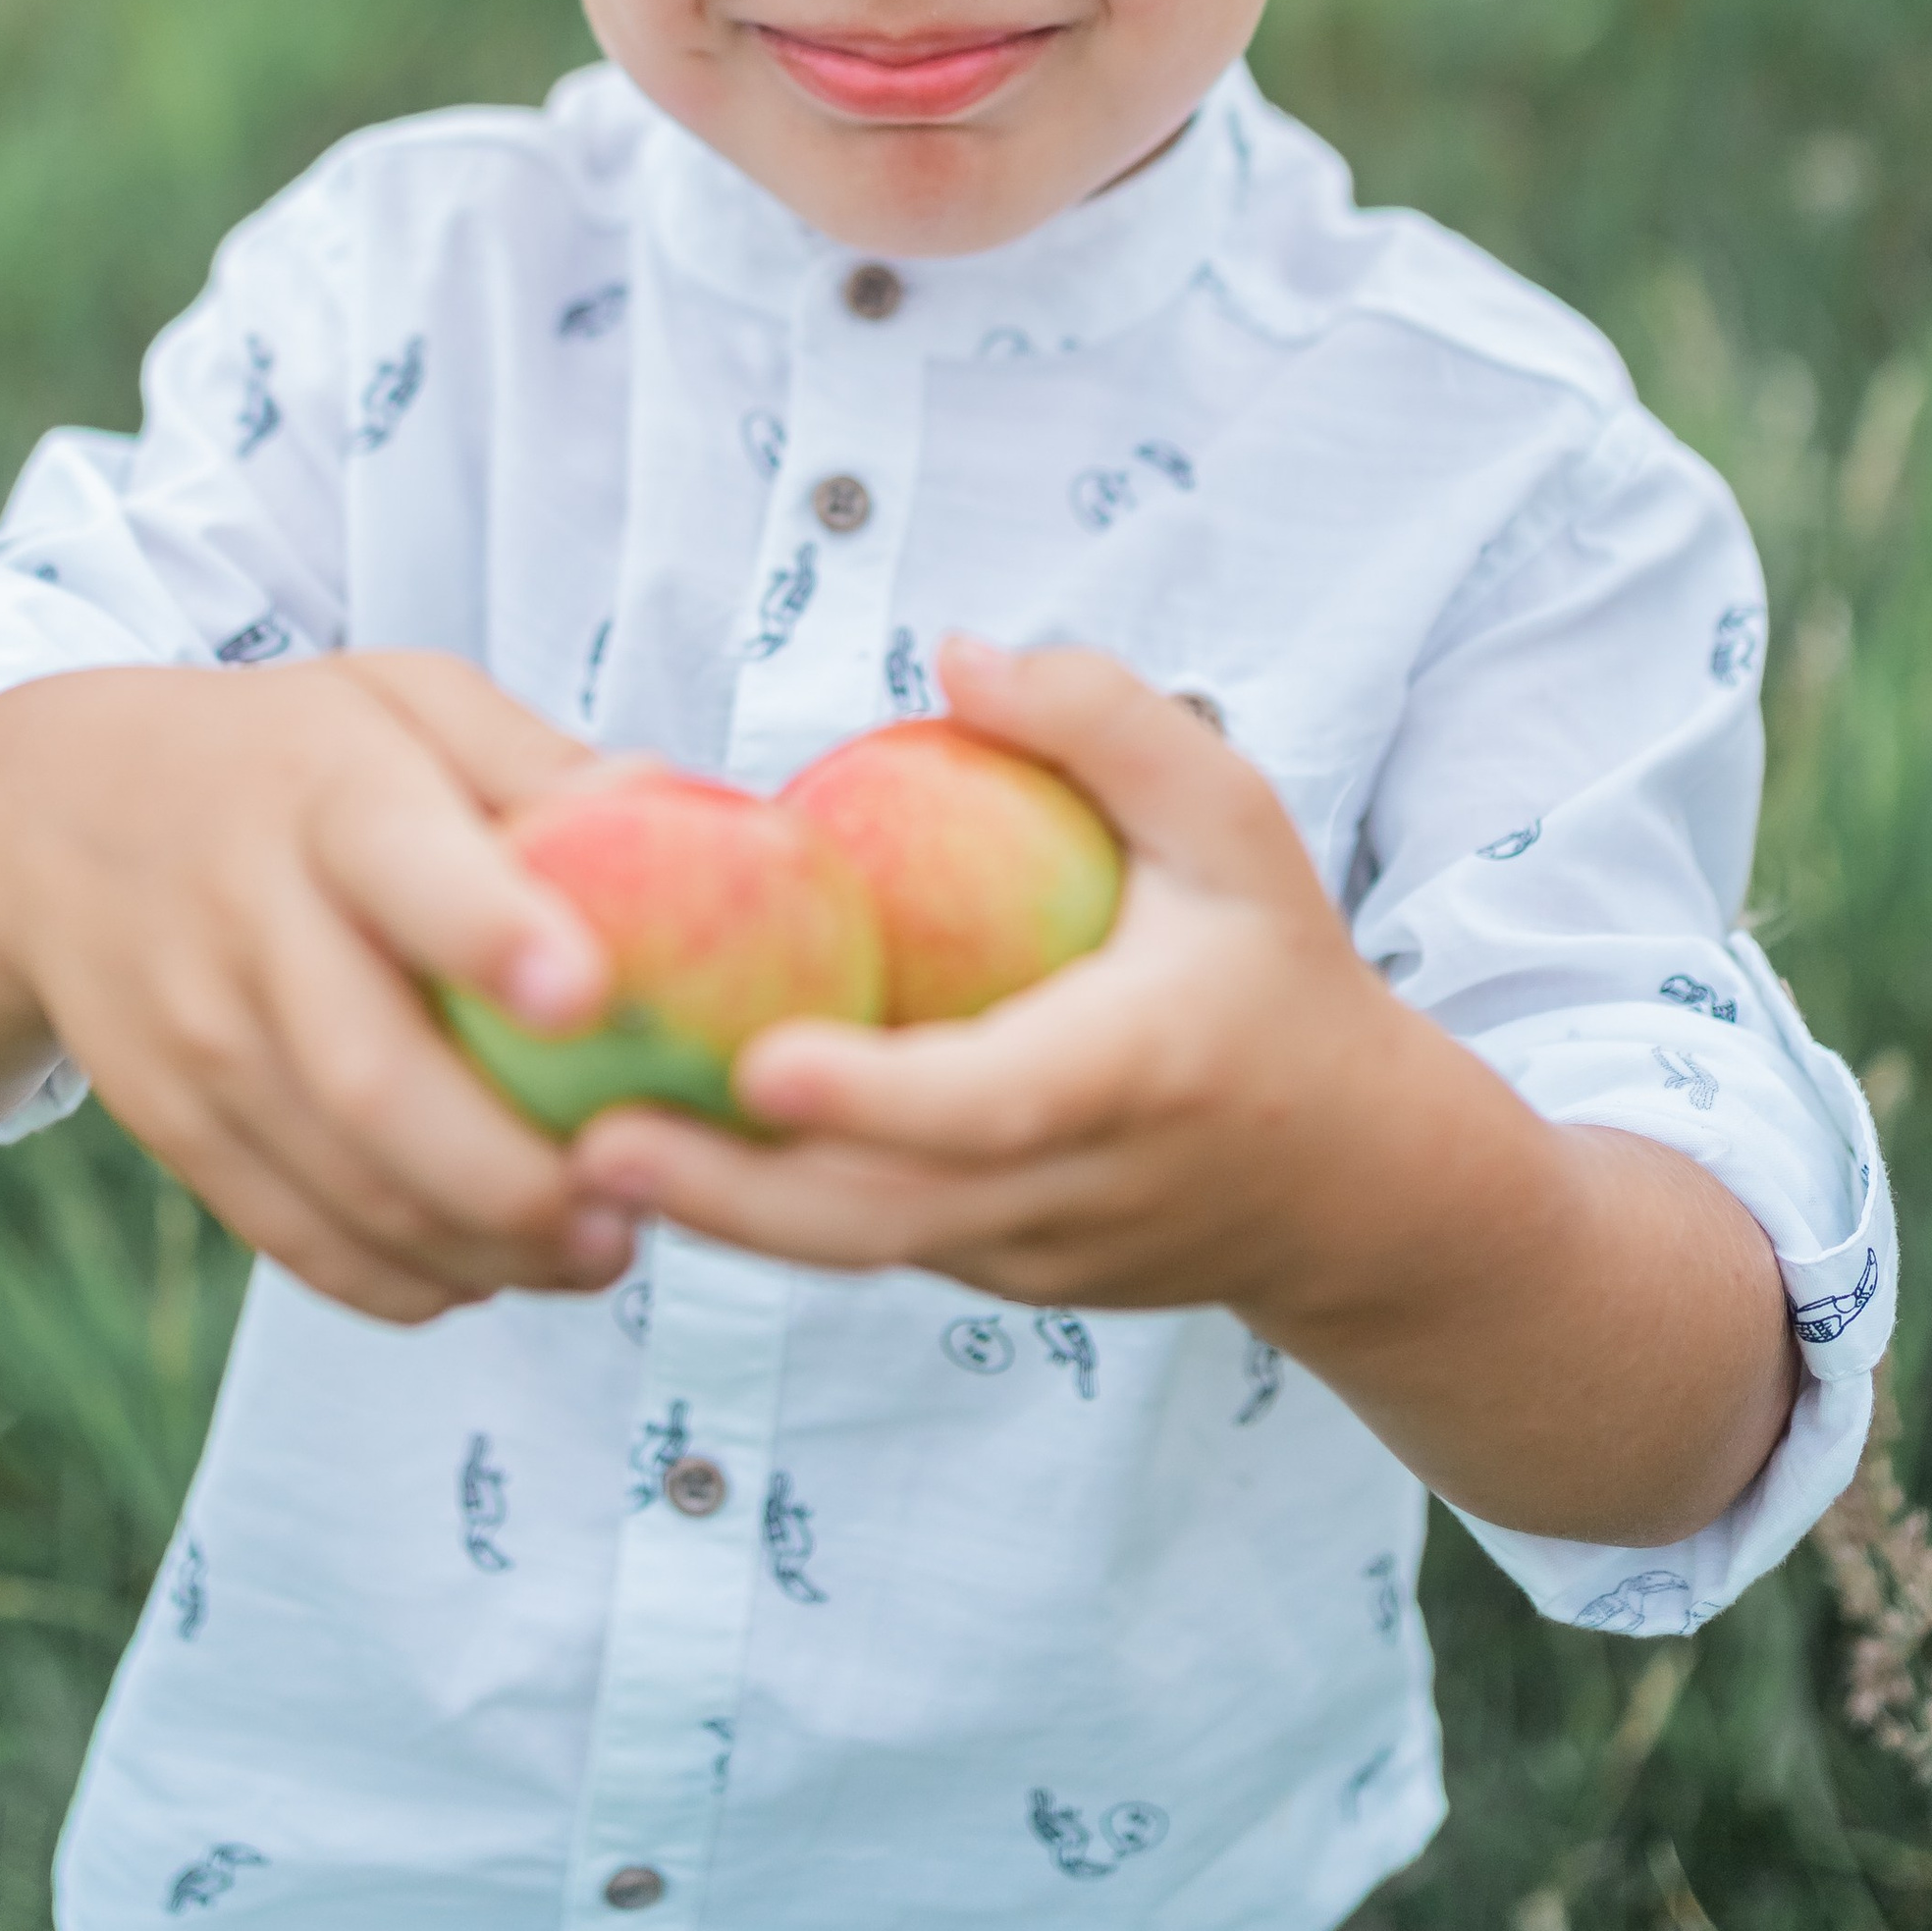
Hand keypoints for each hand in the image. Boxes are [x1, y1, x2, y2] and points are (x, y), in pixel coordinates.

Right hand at [0, 652, 638, 1321]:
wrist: (50, 818)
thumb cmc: (283, 755)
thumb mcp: (400, 700)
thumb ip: (534, 758)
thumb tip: (679, 806)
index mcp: (328, 795)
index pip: (403, 868)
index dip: (492, 933)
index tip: (585, 994)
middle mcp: (248, 923)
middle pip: (373, 1080)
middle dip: (515, 1173)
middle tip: (634, 1200)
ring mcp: (198, 1040)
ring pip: (346, 1187)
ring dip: (486, 1249)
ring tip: (597, 1250)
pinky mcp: (175, 1128)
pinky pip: (298, 1239)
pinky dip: (406, 1282)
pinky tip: (494, 1270)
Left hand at [568, 637, 1400, 1315]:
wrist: (1361, 1189)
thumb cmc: (1280, 970)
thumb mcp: (1239, 824)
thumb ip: (1111, 725)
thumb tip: (954, 653)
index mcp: (1132, 1075)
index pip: (989, 1109)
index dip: (872, 1099)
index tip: (757, 1067)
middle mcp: (1070, 1191)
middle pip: (882, 1221)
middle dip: (731, 1197)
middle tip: (588, 1144)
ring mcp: (1025, 1256)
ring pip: (856, 1253)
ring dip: (718, 1219)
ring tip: (570, 1155)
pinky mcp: (991, 1277)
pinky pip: (867, 1246)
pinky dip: (765, 1213)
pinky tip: (650, 1154)